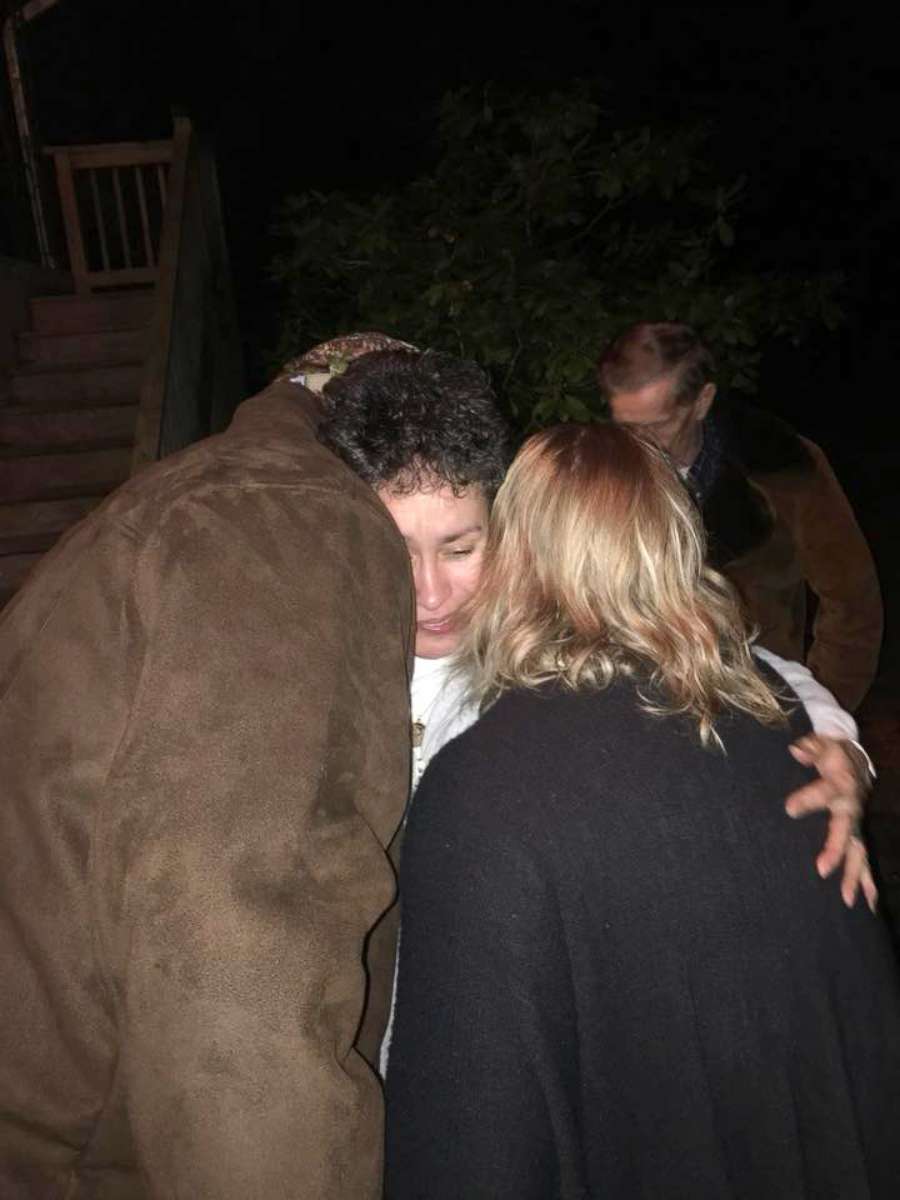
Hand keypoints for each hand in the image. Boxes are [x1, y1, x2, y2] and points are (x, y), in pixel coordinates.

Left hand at [785, 734, 876, 911]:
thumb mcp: (822, 744)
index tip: (789, 808)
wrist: (855, 761)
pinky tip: (869, 904)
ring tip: (847, 901)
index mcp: (840, 784)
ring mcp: (857, 824)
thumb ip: (810, 747)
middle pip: (845, 831)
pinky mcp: (858, 834)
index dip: (808, 800)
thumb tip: (796, 750)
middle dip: (835, 850)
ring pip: (859, 852)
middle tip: (821, 870)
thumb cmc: (832, 754)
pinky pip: (865, 860)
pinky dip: (868, 882)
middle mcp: (851, 808)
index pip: (824, 792)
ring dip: (854, 876)